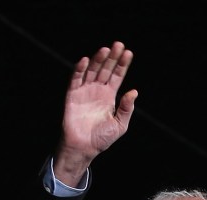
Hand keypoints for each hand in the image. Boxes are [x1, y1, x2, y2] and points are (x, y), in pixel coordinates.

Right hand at [60, 43, 137, 163]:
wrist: (84, 148)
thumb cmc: (102, 138)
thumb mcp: (120, 124)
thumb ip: (126, 108)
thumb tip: (134, 91)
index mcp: (109, 96)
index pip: (117, 75)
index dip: (122, 64)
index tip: (128, 52)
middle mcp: (97, 90)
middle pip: (106, 69)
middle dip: (112, 57)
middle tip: (118, 44)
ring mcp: (84, 91)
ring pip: (92, 71)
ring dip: (98, 60)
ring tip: (105, 50)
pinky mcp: (72, 95)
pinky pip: (76, 79)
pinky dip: (80, 70)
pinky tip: (86, 61)